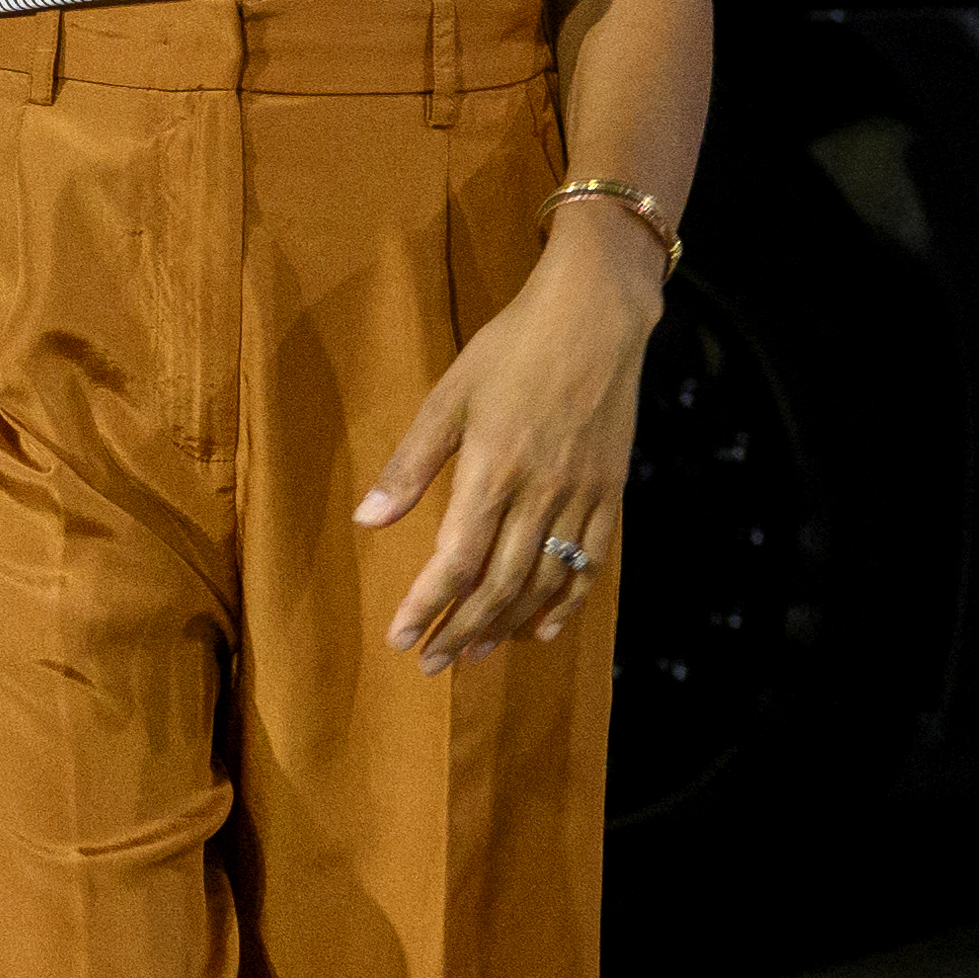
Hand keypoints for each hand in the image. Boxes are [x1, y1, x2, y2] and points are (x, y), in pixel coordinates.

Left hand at [357, 223, 665, 674]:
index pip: (456, 558)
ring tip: (473, 653)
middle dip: (461, 630)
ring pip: (544, 580)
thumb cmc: (511, 348)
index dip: (427, 605)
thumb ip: (411, 464)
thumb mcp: (450, 395)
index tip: (399, 638)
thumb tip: (367, 521)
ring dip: (505, 624)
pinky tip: (540, 628)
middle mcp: (540, 492)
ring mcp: (581, 495)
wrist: (596, 314)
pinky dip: (566, 602)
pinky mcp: (611, 492)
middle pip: (499, 583)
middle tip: (430, 663)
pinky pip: (591, 562)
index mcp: (493, 469)